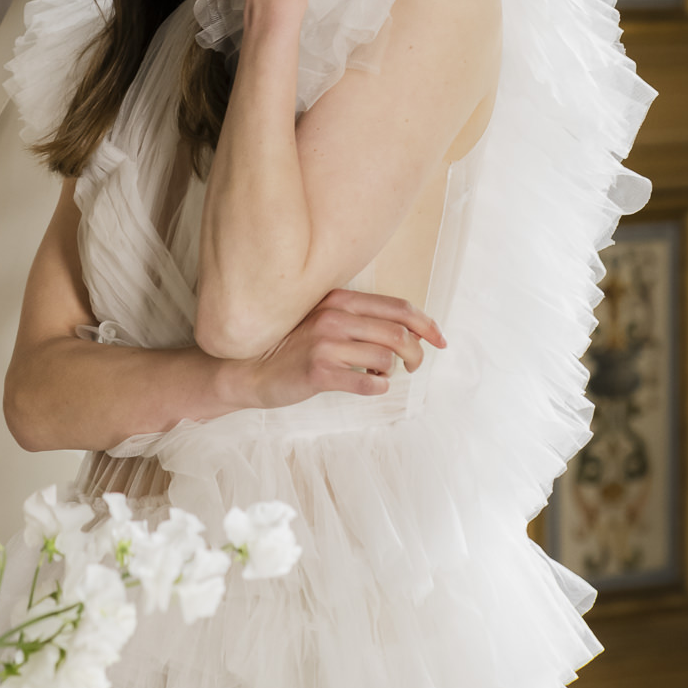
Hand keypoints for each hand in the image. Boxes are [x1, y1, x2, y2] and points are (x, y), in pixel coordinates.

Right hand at [239, 289, 444, 406]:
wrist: (247, 369)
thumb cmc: (291, 347)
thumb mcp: (323, 320)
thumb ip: (358, 319)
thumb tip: (408, 331)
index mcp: (338, 299)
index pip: (397, 307)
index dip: (427, 324)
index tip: (440, 340)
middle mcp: (333, 317)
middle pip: (399, 333)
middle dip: (416, 354)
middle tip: (414, 366)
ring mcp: (325, 344)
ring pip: (386, 359)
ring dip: (391, 373)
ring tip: (378, 377)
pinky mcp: (318, 372)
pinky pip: (366, 384)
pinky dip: (377, 388)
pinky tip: (368, 387)